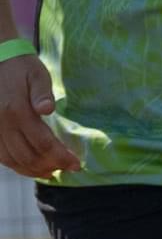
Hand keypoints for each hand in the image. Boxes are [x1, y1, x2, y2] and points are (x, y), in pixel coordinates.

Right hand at [0, 51, 79, 178]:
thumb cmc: (21, 67)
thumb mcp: (37, 74)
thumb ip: (43, 92)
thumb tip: (47, 109)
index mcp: (16, 110)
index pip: (43, 144)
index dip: (62, 158)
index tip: (77, 165)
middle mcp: (1, 123)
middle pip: (28, 157)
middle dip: (51, 166)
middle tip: (67, 168)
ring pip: (12, 160)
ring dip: (33, 170)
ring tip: (51, 171)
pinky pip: (0, 156)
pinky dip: (17, 165)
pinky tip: (31, 166)